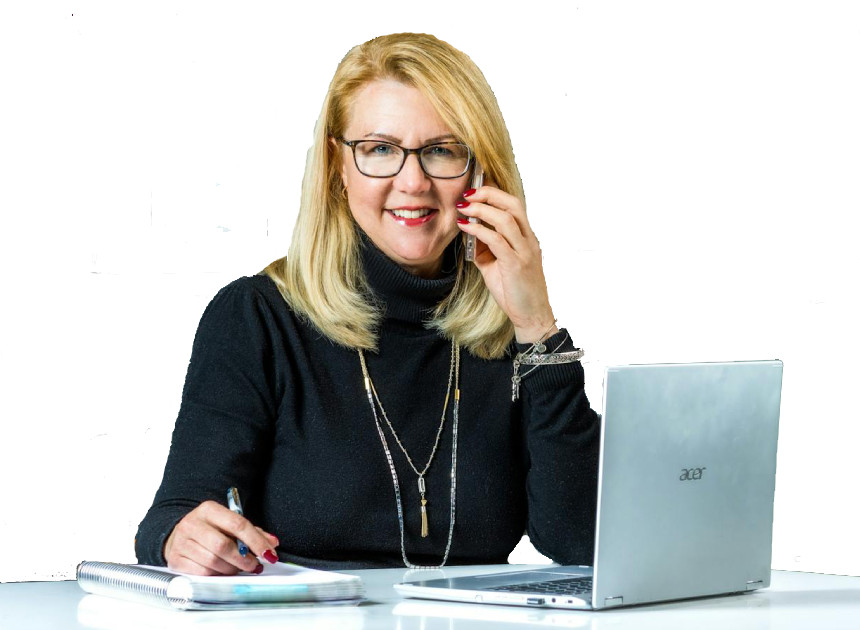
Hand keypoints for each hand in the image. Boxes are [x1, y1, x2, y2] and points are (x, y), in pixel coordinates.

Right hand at [163, 501, 279, 575]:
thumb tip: (272, 543)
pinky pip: (202, 573)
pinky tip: (223, 571)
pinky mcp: (175, 560)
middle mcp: (192, 524)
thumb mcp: (229, 524)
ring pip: (213, 562)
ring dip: (232, 569)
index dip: (256, 541)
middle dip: (243, 559)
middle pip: (223, 546)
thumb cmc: (210, 530)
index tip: (269, 554)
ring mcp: (181, 542)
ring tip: (239, 568)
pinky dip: (217, 575)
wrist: (178, 535)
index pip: (237, 524)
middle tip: (255, 565)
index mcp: (208, 509)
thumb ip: (252, 532)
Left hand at [456, 186, 557, 342]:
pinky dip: (479, 230)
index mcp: (526, 238)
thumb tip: (469, 234)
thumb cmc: (515, 291)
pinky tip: (466, 227)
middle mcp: (528, 241)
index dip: (494, 193)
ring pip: (506, 219)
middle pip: (512, 204)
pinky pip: (497, 240)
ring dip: (481, 209)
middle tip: (467, 193)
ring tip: (463, 207)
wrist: (531, 316)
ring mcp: (524, 252)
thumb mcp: (496, 266)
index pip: (513, 205)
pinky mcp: (516, 265)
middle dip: (489, 193)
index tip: (474, 189)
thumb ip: (485, 249)